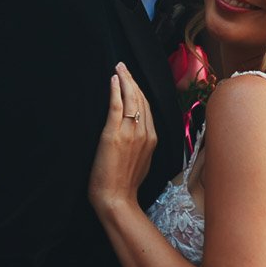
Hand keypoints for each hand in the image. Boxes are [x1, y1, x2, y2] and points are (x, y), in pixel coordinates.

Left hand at [88, 63, 157, 216]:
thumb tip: (135, 134)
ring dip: (125, 81)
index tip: (132, 80)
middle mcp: (144, 133)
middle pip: (142, 100)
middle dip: (133, 81)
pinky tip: (114, 80)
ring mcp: (130, 133)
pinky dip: (116, 90)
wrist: (116, 199)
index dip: (140, 91)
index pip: (147, 108)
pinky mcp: (113, 134)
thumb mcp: (141, 162)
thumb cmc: (124, 185)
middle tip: (124, 66)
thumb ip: (141, 145)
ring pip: (131, 99)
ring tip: (119, 68)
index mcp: (152, 139)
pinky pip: (117, 106)